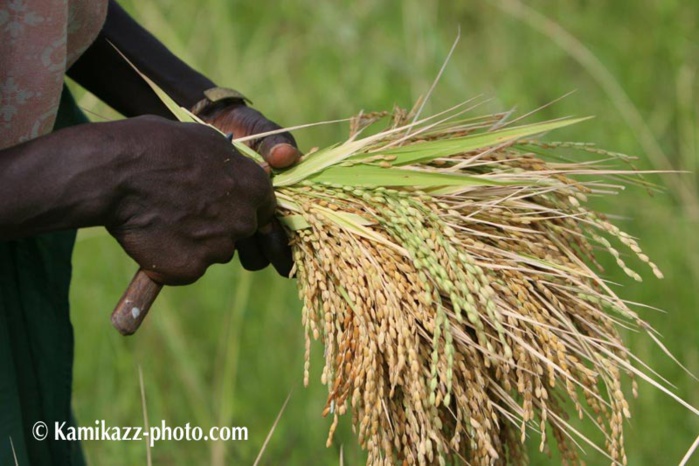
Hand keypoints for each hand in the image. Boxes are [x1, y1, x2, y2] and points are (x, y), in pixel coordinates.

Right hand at [104, 116, 288, 284]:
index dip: (238, 204)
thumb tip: (231, 170)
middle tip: (183, 211)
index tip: (218, 202)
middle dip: (217, 225)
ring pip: (213, 252)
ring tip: (162, 221)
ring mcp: (219, 248)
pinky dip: (171, 260)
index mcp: (254, 187)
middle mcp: (243, 221)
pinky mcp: (191, 268)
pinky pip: (186, 269)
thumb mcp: (207, 140)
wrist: (119, 173)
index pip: (262, 206)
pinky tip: (152, 238)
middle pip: (238, 231)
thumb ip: (229, 163)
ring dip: (194, 243)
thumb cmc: (158, 146)